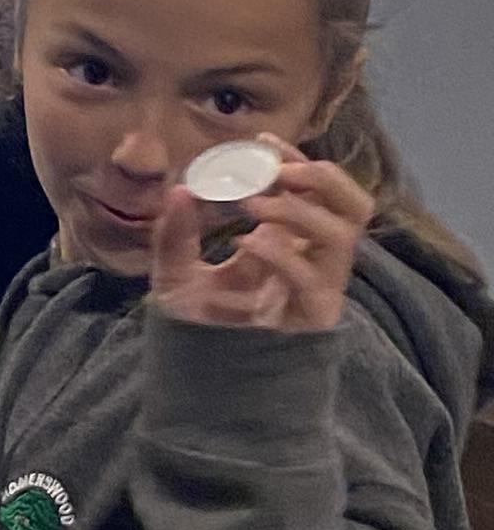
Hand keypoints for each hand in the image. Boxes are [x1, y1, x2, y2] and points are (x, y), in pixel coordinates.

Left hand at [150, 153, 368, 333]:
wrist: (195, 387)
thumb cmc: (195, 331)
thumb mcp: (175, 275)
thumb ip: (175, 235)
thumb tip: (179, 189)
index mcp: (287, 246)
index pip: (315, 192)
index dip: (297, 162)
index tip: (262, 142)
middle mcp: (309, 264)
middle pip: (354, 208)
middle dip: (324, 179)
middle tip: (279, 170)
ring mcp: (315, 292)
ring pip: (344, 239)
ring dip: (301, 212)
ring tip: (253, 205)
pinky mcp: (310, 322)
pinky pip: (316, 283)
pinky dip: (284, 256)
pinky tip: (246, 245)